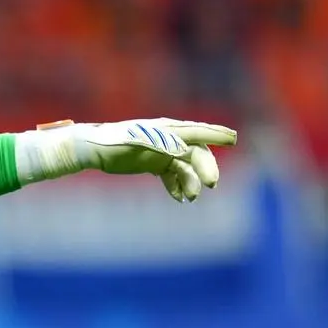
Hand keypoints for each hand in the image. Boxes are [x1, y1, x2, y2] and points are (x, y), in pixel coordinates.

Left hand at [74, 117, 236, 201]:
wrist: (94, 148)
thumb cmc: (117, 142)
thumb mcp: (142, 142)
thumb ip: (164, 145)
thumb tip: (187, 150)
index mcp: (168, 129)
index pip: (197, 132)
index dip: (216, 135)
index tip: (233, 139)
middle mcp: (168, 139)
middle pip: (196, 153)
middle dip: (206, 168)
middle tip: (211, 184)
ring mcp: (163, 151)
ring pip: (186, 168)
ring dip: (191, 182)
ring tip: (190, 197)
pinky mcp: (155, 163)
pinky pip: (174, 175)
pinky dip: (178, 186)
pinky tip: (179, 197)